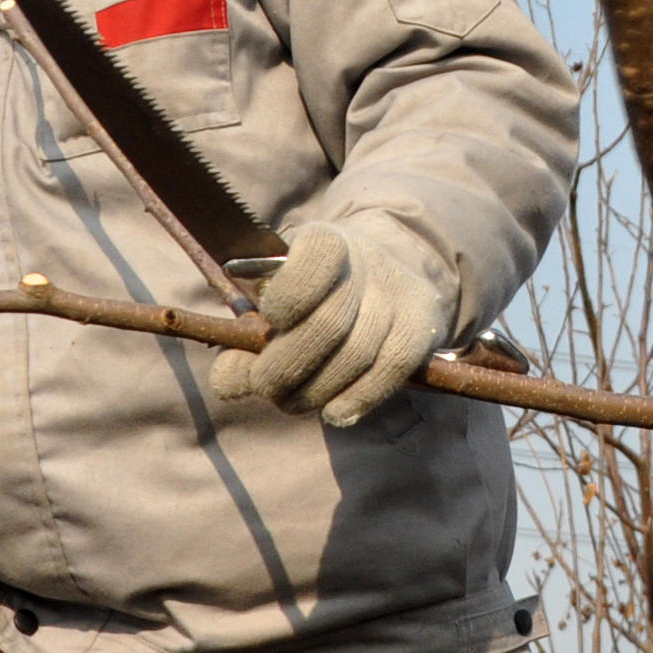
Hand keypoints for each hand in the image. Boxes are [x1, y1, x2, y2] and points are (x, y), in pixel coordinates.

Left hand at [208, 220, 450, 428]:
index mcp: (326, 241)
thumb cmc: (313, 296)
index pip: (316, 257)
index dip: (290, 296)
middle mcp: (369, 261)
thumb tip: (228, 381)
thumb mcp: (276, 303)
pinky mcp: (423, 326)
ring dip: (316, 390)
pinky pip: (390, 371)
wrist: (383, 278)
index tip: (272, 321)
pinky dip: (357, 398)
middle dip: (288, 365)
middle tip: (267, 387)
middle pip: (329, 323)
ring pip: (357, 354)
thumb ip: (245, 342)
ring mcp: (401, 293)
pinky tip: (333, 412)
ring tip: (293, 402)